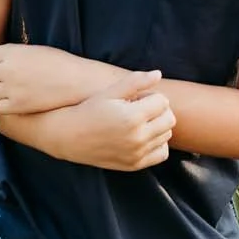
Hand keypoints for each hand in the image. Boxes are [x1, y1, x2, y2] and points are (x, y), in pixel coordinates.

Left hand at [0, 42, 98, 114]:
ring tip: (7, 91)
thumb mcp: (33, 50)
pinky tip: (13, 100)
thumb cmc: (58, 63)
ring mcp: (12, 89)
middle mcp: (8, 70)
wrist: (77, 81)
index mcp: (11, 53)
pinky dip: (1, 105)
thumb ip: (8, 50)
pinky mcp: (18, 105)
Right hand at [60, 67, 174, 170]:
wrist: (69, 136)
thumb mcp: (109, 92)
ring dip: (158, 126)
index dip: (150, 96)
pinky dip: (157, 143)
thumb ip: (136, 82)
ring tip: (137, 122)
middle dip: (158, 110)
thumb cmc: (89, 110)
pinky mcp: (135, 164)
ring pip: (167, 135)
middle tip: (139, 109)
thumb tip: (158, 74)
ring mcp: (137, 153)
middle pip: (169, 119)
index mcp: (132, 117)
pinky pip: (162, 153)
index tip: (135, 98)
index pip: (163, 102)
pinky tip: (142, 136)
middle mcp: (137, 138)